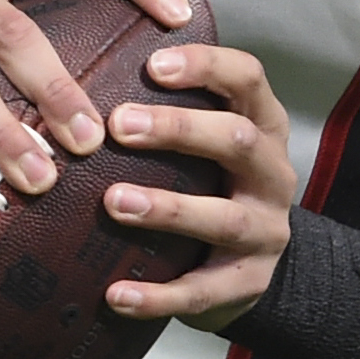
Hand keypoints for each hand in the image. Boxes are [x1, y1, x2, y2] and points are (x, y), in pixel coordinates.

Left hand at [100, 43, 295, 331]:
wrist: (249, 263)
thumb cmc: (212, 181)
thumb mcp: (208, 139)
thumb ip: (171, 104)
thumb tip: (85, 62)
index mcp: (263, 124)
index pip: (248, 77)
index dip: (206, 66)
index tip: (153, 64)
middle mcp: (273, 173)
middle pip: (238, 140)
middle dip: (179, 130)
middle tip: (119, 125)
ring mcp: (267, 231)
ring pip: (224, 218)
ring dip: (168, 208)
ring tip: (114, 201)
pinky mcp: (249, 283)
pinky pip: (204, 291)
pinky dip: (159, 296)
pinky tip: (115, 296)